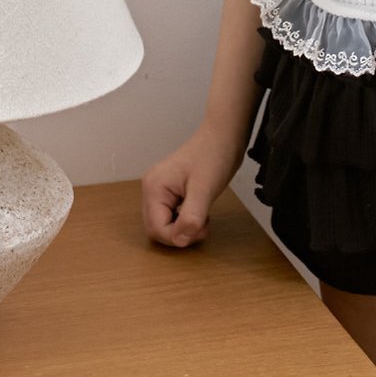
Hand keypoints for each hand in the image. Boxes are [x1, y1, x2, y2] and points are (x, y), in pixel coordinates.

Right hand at [141, 121, 247, 248]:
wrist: (224, 135)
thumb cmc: (214, 155)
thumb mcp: (204, 190)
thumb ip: (191, 218)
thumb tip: (179, 241)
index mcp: (154, 187)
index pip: (156, 229)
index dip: (178, 237)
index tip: (201, 230)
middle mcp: (151, 188)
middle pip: (156, 229)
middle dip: (180, 234)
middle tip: (203, 226)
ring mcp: (159, 189)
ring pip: (163, 224)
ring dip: (182, 229)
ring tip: (203, 219)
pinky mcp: (170, 190)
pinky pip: (170, 215)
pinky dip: (184, 221)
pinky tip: (199, 214)